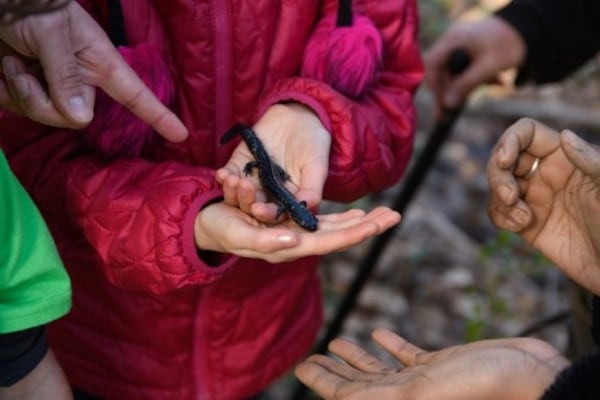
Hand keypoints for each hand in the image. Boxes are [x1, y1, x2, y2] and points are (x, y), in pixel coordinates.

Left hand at [0, 1, 187, 141]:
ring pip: (46, 117)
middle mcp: (82, 79)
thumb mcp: (49, 30)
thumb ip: (66, 74)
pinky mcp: (31, 91)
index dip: (159, 115)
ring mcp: (56, 87)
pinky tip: (4, 72)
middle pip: (75, 117)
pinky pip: (22, 111)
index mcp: (99, 62)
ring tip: (13, 62)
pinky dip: (6, 94)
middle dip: (43, 100)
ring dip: (20, 91)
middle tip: (24, 68)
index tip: (181, 134)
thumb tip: (82, 118)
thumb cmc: (30, 4)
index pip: (136, 94)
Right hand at [194, 203, 399, 262]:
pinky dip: (341, 216)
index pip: (329, 241)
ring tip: (385, 213)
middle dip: (367, 225)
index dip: (354, 232)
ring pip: (335, 227)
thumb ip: (265, 240)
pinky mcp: (290, 221)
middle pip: (340, 234)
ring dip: (360, 220)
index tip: (377, 224)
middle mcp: (297, 240)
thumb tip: (294, 241)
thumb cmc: (223, 230)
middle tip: (395, 215)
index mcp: (288, 246)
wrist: (211, 224)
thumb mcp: (239, 234)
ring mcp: (296, 231)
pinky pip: (321, 219)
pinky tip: (356, 213)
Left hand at [216, 102, 329, 222]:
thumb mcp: (316, 167)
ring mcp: (252, 180)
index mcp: (286, 200)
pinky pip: (229, 174)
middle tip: (244, 192)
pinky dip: (223, 176)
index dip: (266, 214)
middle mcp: (267, 194)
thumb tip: (305, 207)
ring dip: (232, 191)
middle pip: (252, 205)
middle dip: (246, 201)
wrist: (299, 117)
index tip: (258, 210)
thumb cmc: (312, 145)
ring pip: (237, 194)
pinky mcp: (240, 164)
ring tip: (232, 181)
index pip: (274, 213)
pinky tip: (222, 174)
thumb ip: (312, 189)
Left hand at [295, 328, 567, 399]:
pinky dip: (390, 345)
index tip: (300, 365)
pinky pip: (408, 356)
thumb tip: (338, 399)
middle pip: (359, 383)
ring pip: (381, 369)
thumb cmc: (481, 389)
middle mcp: (407, 396)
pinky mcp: (443, 365)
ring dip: (357, 358)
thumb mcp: (420, 392)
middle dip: (334, 371)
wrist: (531, 378)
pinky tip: (378, 334)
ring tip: (338, 343)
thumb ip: (377, 395)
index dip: (322, 381)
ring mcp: (425, 381)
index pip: (347, 395)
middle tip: (313, 355)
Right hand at [424, 16, 525, 112]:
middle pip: (440, 71)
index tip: (443, 103)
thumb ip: (466, 85)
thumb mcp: (488, 67)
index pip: (432, 65)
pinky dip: (475, 80)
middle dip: (450, 90)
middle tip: (454, 109)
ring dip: (466, 86)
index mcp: (454, 40)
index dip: (434, 85)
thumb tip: (447, 104)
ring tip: (493, 85)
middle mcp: (453, 41)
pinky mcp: (469, 51)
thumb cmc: (510, 44)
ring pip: (452, 73)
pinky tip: (496, 80)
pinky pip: (463, 71)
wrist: (531, 29)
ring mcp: (460, 46)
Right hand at [487, 118, 599, 293]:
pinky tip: (521, 227)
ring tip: (523, 219)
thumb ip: (591, 161)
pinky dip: (501, 218)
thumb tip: (564, 135)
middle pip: (504, 158)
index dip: (510, 141)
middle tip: (510, 197)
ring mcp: (535, 198)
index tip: (505, 161)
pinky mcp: (526, 224)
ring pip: (497, 186)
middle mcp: (547, 173)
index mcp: (566, 157)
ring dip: (499, 200)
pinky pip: (499, 212)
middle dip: (498, 176)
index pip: (527, 133)